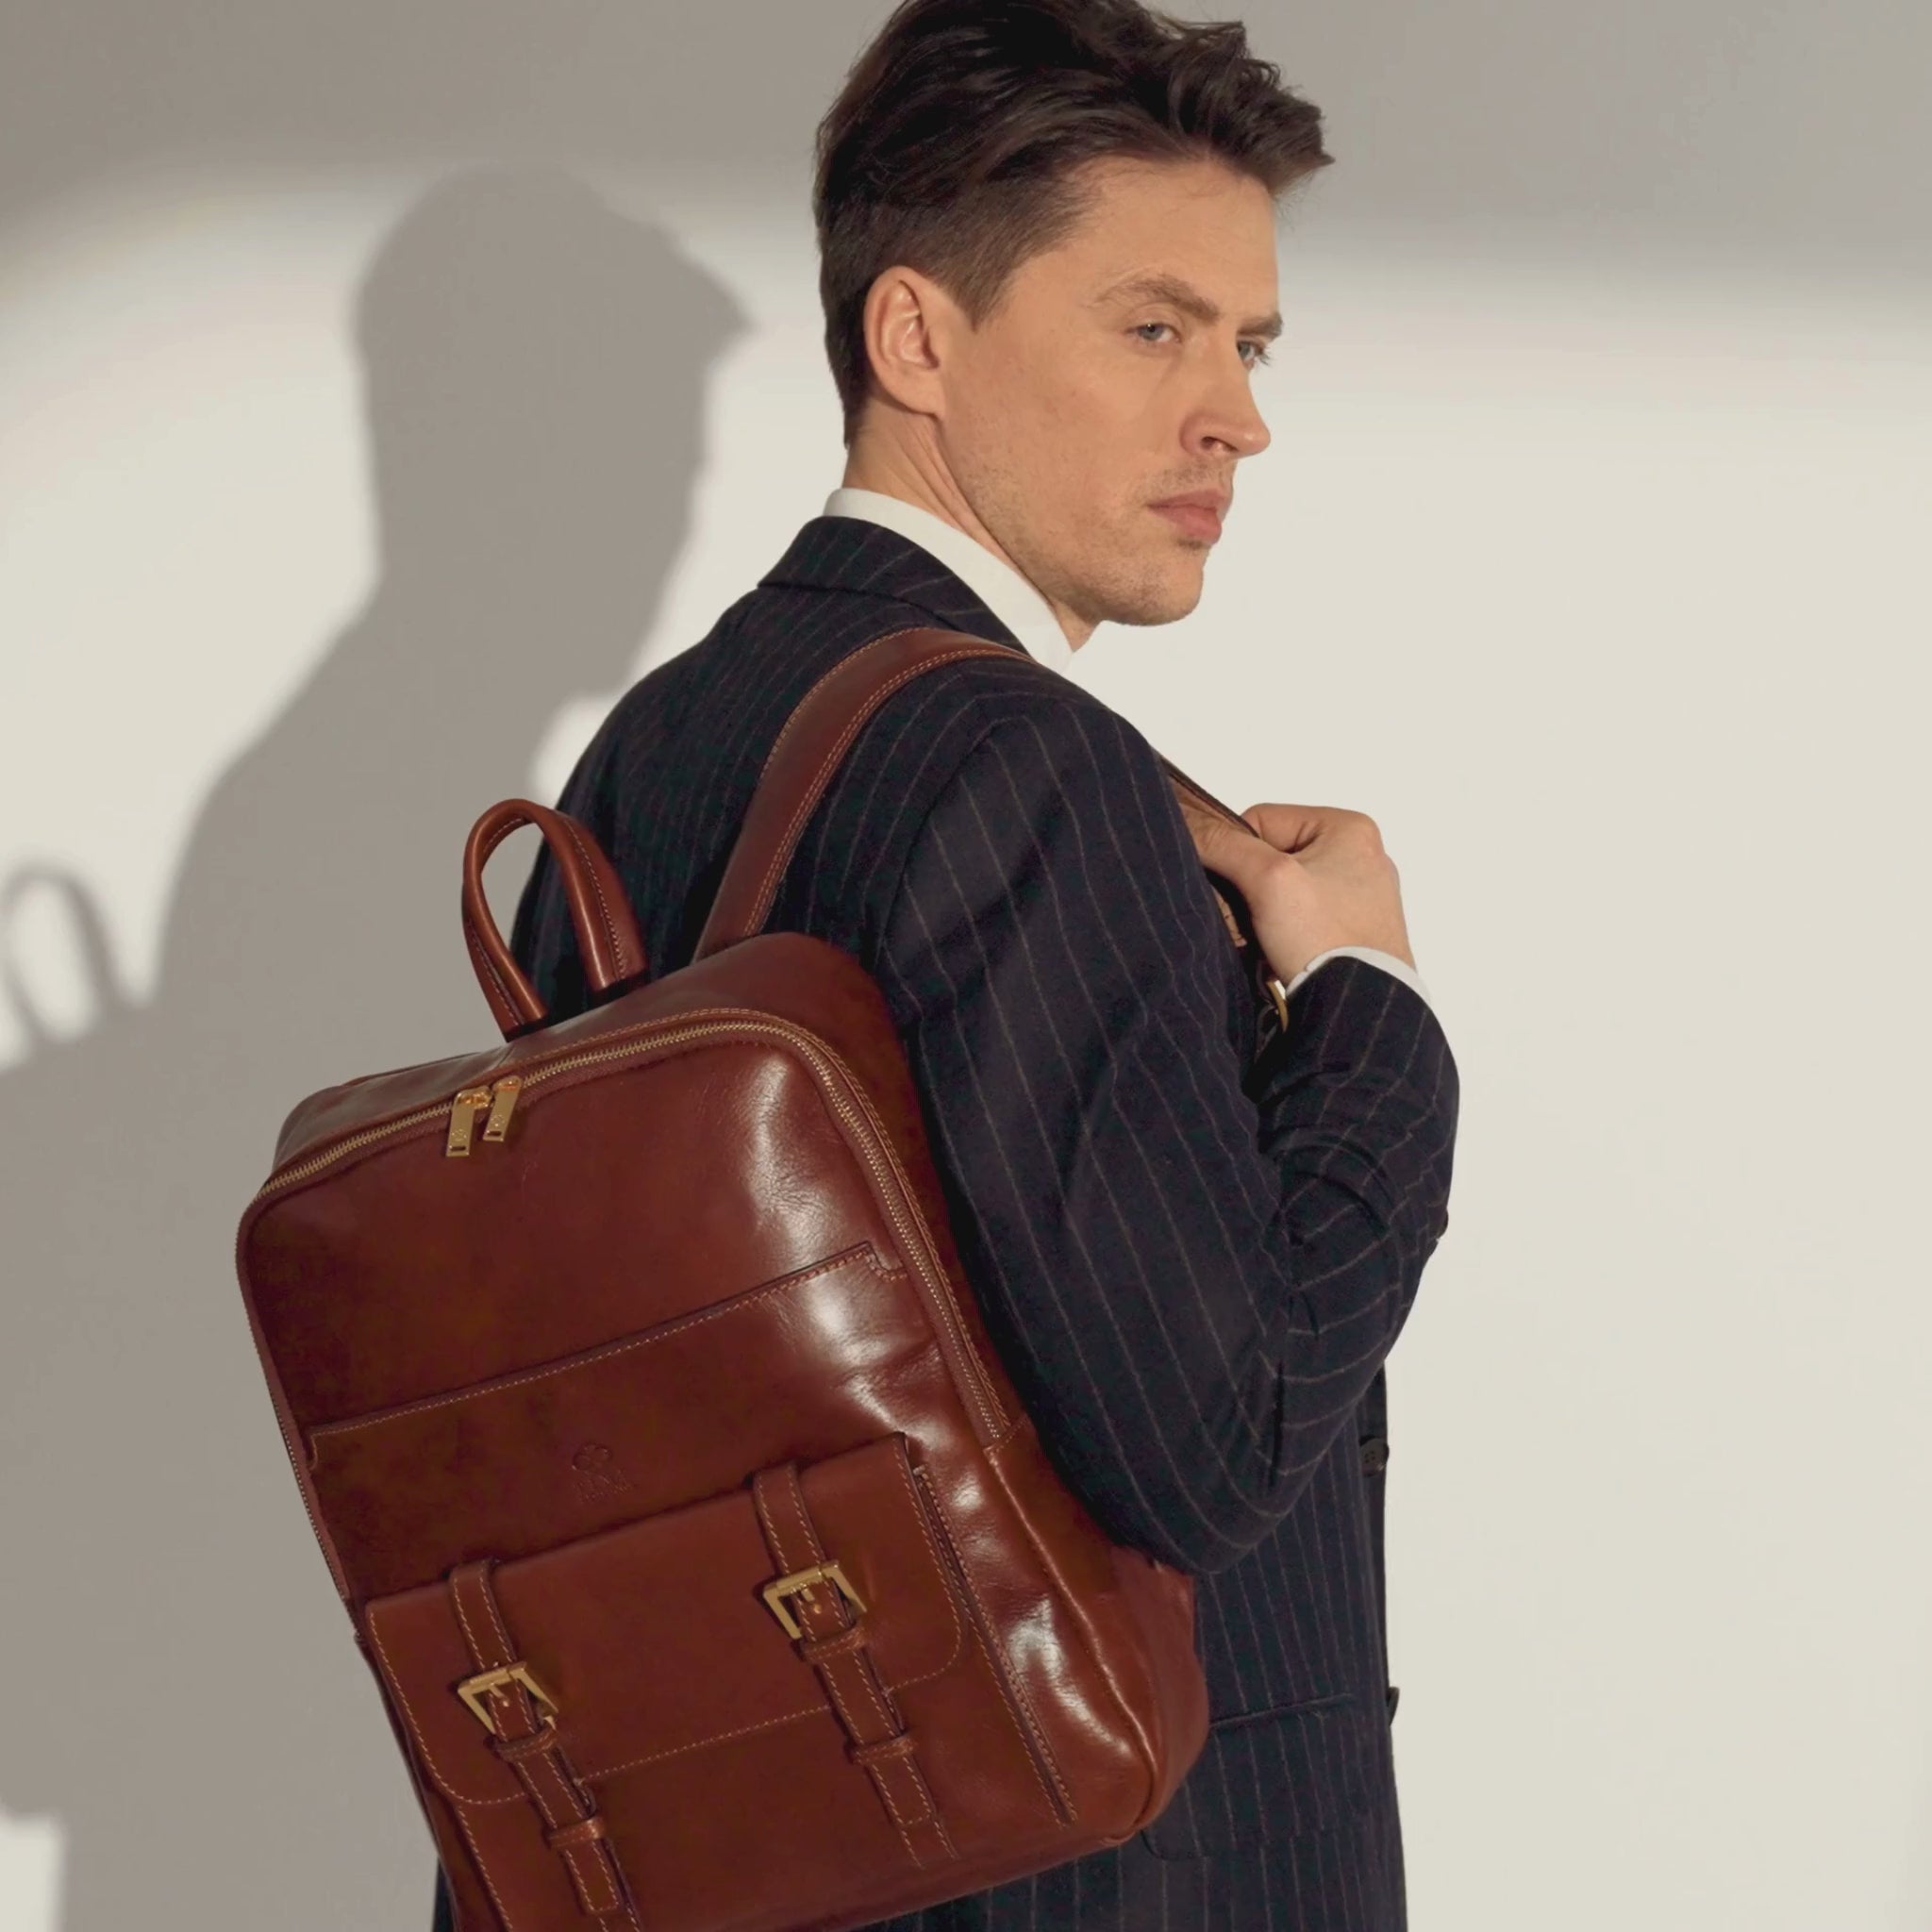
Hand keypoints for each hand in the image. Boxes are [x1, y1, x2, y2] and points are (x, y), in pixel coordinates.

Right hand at [1181, 800, 1415, 985]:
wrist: (1359, 1011)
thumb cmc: (1323, 938)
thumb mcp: (1267, 881)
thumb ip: (1224, 845)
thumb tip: (1186, 824)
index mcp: (1351, 828)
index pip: (1263, 820)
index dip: (1237, 853)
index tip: (1237, 890)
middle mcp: (1364, 855)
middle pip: (1275, 855)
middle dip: (1252, 886)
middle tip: (1249, 918)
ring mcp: (1364, 895)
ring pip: (1287, 888)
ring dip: (1266, 911)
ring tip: (1266, 939)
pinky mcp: (1360, 930)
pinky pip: (1306, 916)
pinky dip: (1286, 931)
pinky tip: (1283, 951)